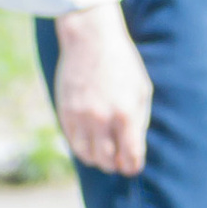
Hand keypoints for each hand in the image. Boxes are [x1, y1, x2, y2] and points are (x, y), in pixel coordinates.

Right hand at [51, 3, 152, 173]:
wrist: (90, 40)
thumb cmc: (123, 64)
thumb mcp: (141, 90)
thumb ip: (139, 120)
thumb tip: (135, 148)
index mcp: (126, 114)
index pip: (131, 156)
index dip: (133, 166)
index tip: (133, 166)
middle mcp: (101, 119)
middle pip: (108, 161)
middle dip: (116, 166)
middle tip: (119, 164)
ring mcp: (80, 117)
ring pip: (87, 156)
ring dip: (97, 161)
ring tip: (105, 156)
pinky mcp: (65, 113)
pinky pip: (72, 143)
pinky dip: (82, 149)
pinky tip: (90, 144)